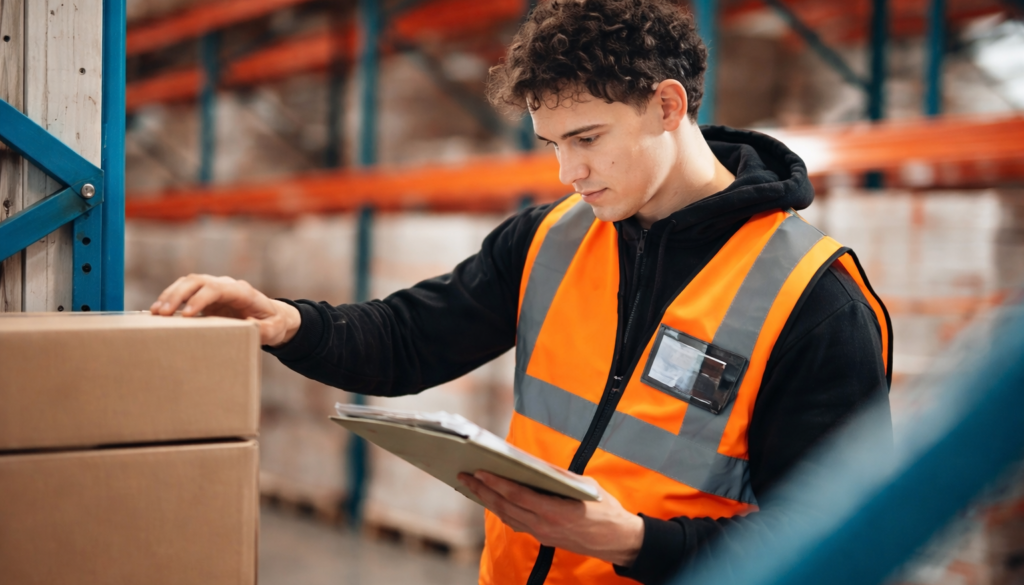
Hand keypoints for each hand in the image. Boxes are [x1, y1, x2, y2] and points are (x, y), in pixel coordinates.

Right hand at [150, 274, 301, 346]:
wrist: (271, 315)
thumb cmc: (272, 322)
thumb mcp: (274, 329)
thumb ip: (264, 329)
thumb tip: (249, 326)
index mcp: (241, 292)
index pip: (217, 288)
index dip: (200, 299)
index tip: (187, 314)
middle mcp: (226, 285)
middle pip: (198, 281)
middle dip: (178, 295)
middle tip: (162, 313)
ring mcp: (214, 288)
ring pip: (188, 282)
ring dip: (170, 294)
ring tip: (155, 312)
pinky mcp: (205, 296)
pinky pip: (185, 291)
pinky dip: (170, 298)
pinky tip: (158, 311)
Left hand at [458, 471, 643, 566]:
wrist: (618, 540)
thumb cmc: (605, 510)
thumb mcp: (585, 486)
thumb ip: (559, 477)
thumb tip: (534, 464)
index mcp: (556, 512)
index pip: (517, 496)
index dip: (496, 483)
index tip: (479, 471)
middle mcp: (545, 526)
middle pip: (506, 507)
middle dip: (482, 491)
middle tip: (464, 476)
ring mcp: (543, 534)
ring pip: (507, 517)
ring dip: (488, 501)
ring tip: (472, 486)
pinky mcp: (544, 538)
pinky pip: (517, 523)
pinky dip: (502, 510)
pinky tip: (493, 500)